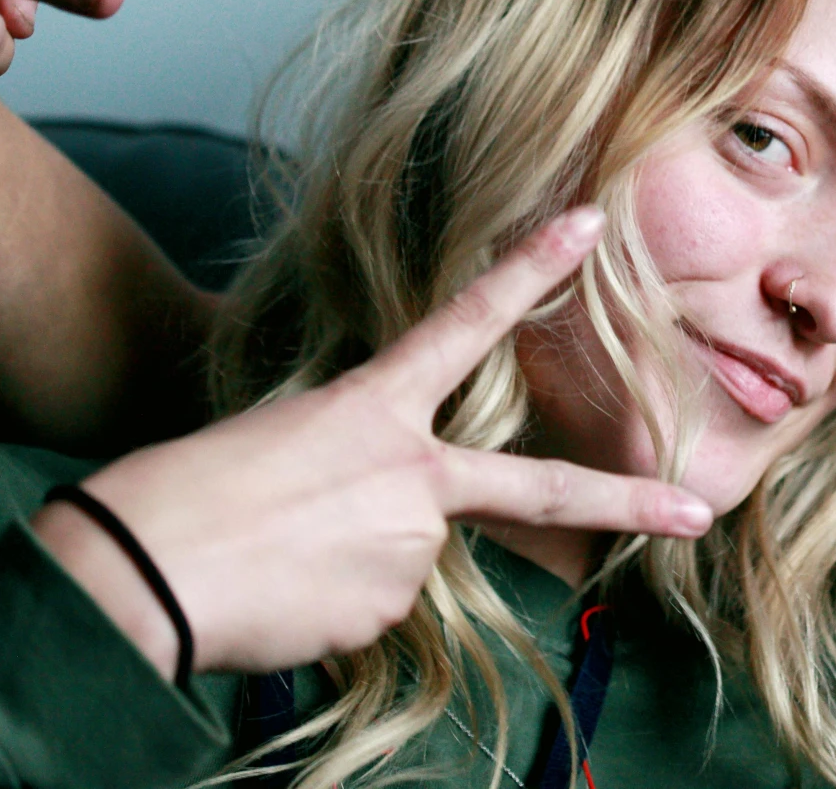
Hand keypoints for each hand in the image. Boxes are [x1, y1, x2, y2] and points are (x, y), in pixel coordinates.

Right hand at [32, 209, 713, 678]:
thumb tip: (386, 520)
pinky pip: (376, 607)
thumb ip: (358, 464)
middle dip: (627, 502)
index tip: (589, 224)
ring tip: (277, 556)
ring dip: (356, 563)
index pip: (466, 321)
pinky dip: (332, 607)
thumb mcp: (280, 441)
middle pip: (535, 487)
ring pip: (411, 556)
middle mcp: (411, 472)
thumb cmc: (184, 497)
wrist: (139, 574)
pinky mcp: (388, 610)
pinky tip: (280, 594)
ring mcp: (409, 545)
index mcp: (373, 405)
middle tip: (695, 516)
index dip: (529, 268)